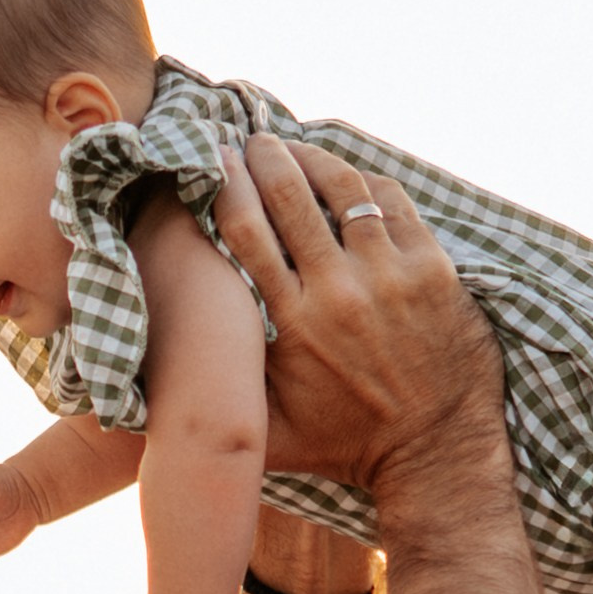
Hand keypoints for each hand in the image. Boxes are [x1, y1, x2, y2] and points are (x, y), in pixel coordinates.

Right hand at [213, 138, 508, 520]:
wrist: (435, 454)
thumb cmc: (345, 446)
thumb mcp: (270, 435)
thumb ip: (222, 398)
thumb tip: (157, 380)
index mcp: (293, 324)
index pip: (246, 229)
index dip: (224, 184)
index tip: (212, 159)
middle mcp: (340, 292)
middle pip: (290, 195)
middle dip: (264, 157)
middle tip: (251, 139)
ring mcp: (392, 276)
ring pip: (345, 188)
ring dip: (314, 159)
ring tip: (295, 149)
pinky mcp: (435, 270)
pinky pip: (393, 203)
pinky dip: (365, 183)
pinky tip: (348, 178)